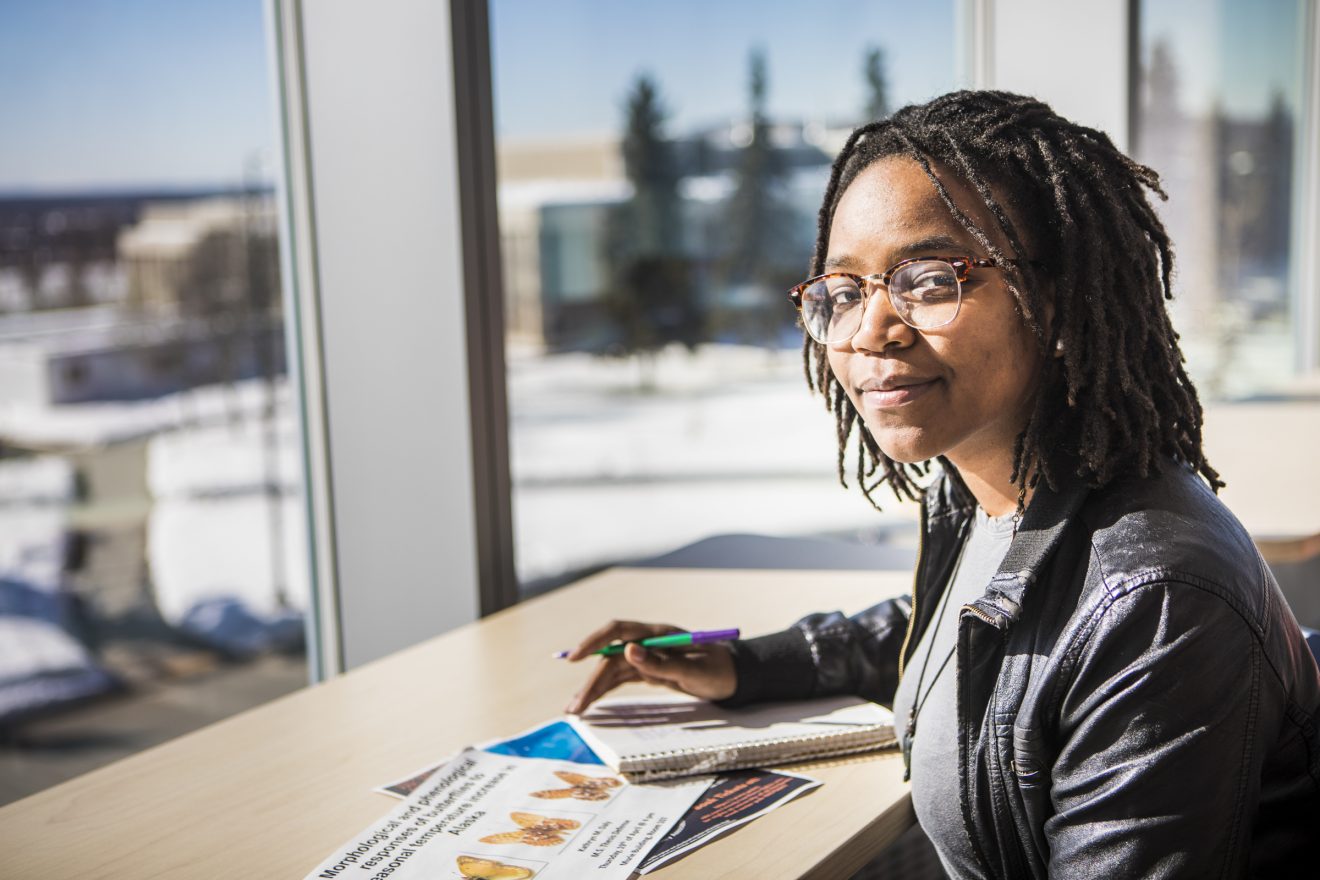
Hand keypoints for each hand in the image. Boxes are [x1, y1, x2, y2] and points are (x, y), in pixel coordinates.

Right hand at [563, 619, 736, 714]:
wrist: (736, 677)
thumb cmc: (719, 671)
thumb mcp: (694, 670)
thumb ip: (661, 662)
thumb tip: (628, 650)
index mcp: (659, 634)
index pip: (618, 631)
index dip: (593, 641)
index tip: (574, 657)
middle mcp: (649, 642)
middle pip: (611, 657)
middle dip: (590, 680)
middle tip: (574, 707)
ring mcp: (647, 656)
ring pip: (612, 669)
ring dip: (593, 688)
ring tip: (575, 710)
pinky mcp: (649, 670)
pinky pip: (621, 678)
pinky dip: (605, 689)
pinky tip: (591, 702)